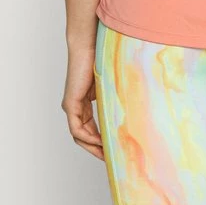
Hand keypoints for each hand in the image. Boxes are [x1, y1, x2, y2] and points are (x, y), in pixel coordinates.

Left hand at [61, 45, 104, 160]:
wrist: (88, 45)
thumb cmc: (101, 58)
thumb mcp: (111, 84)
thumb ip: (115, 97)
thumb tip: (135, 107)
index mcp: (84, 103)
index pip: (90, 129)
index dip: (101, 142)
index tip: (114, 150)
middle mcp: (75, 107)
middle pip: (84, 136)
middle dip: (97, 149)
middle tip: (112, 159)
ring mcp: (71, 106)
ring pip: (80, 135)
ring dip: (93, 147)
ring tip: (108, 154)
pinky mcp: (70, 104)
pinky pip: (77, 129)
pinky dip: (88, 138)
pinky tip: (100, 141)